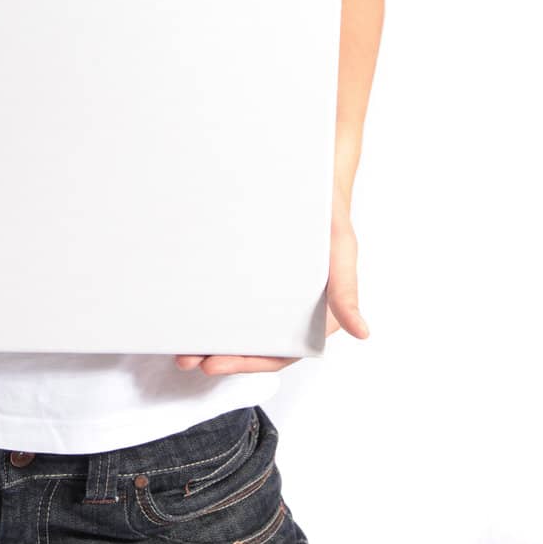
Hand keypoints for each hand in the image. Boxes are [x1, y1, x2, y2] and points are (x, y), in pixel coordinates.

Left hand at [174, 203, 369, 374]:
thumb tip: (362, 332)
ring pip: (236, 324)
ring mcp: (267, 293)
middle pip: (251, 343)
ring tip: (180, 345)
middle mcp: (288, 310)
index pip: (279, 351)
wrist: (311, 180)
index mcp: (314, 316)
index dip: (247, 362)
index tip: (217, 363)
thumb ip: (346, 291)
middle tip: (187, 358)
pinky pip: (227, 295)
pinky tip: (186, 308)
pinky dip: (208, 307)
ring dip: (209, 338)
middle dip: (219, 356)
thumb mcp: (341, 250)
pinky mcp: (250, 274)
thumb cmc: (330, 217)